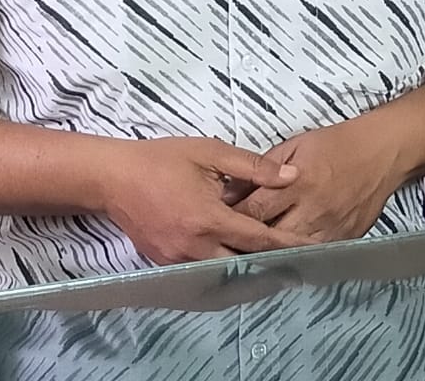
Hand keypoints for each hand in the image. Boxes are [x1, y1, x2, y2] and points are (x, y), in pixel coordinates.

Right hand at [100, 135, 300, 265]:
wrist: (115, 177)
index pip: (257, 238)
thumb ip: (253, 166)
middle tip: (296, 255)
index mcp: (209, 218)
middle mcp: (194, 247)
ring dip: (246, 265)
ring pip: (222, 271)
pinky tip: (235, 255)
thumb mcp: (211, 152)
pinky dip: (221, 265)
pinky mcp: (165, 263)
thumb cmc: (164, 159)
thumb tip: (291, 175)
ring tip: (272, 258)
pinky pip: (201, 271)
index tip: (310, 246)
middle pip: (242, 263)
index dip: (286, 243)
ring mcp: (177, 260)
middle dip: (269, 261)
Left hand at [234, 117, 405, 246]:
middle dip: (246, 242)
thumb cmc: (338, 143)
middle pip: (269, 237)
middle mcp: (312, 208)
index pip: (254, 210)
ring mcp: (329, 227)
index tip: (217, 224)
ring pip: (290, 252)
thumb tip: (234, 188)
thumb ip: (265, 166)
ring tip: (249, 257)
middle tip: (226, 246)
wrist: (382, 151)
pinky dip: (297, 257)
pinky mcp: (344, 238)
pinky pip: (314, 255)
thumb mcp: (297, 143)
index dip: (232, 219)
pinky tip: (283, 258)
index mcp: (297, 181)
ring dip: (269, 254)